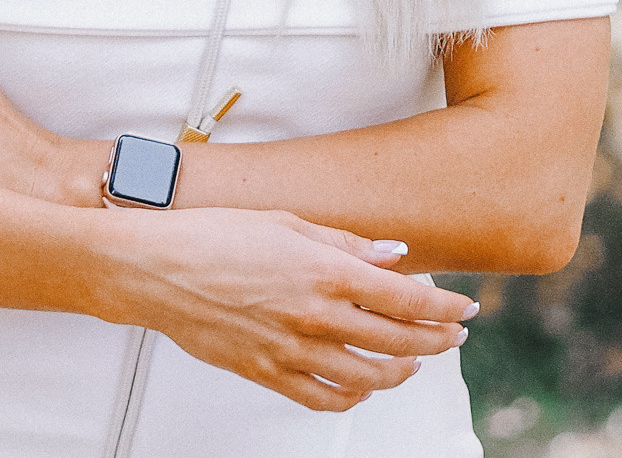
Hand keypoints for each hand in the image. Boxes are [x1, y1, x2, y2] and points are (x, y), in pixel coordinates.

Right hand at [106, 206, 476, 411]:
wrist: (157, 270)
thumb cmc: (215, 236)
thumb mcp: (290, 222)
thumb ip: (348, 244)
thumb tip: (394, 256)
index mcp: (327, 273)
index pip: (410, 300)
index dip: (446, 308)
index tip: (464, 309)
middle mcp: (316, 317)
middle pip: (399, 341)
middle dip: (437, 341)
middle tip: (452, 336)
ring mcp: (293, 352)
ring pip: (370, 377)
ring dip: (403, 371)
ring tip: (414, 361)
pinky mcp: (268, 374)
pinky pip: (324, 399)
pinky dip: (354, 396)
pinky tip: (363, 384)